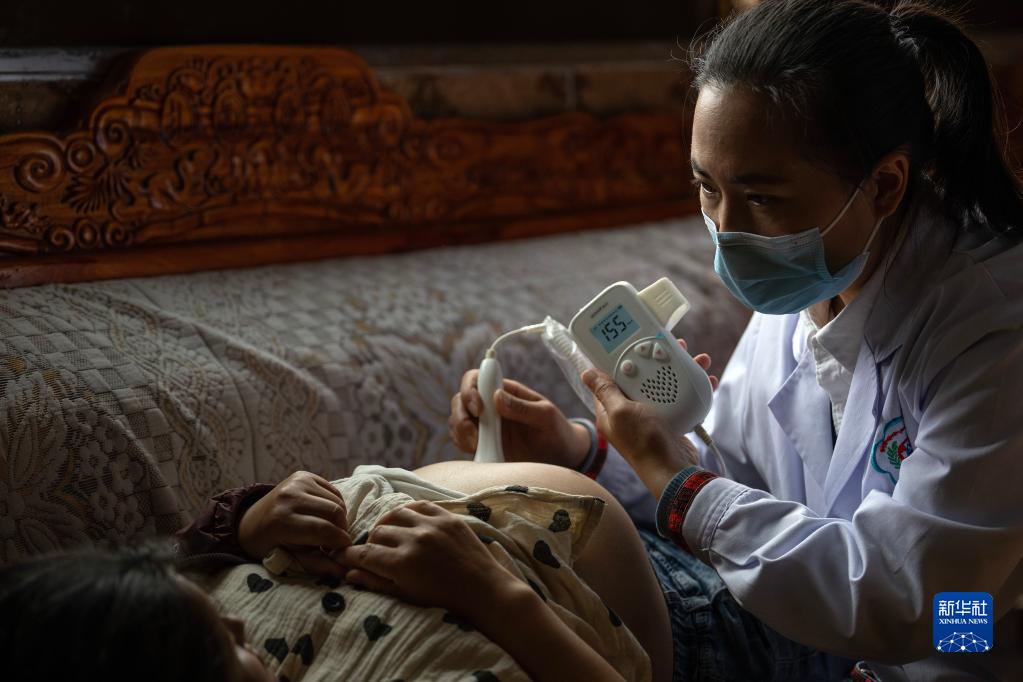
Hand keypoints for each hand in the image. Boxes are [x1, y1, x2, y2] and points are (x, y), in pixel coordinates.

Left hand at [238, 471, 350, 575]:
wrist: (250, 521)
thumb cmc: (269, 544)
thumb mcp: (288, 558)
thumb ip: (316, 564)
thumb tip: (343, 572)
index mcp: (281, 520)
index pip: (323, 529)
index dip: (339, 541)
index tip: (344, 549)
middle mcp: (289, 496)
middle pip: (334, 512)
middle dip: (342, 529)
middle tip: (337, 540)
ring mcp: (296, 482)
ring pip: (336, 500)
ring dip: (340, 518)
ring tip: (330, 529)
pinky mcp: (304, 475)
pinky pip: (333, 491)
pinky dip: (336, 505)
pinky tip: (326, 515)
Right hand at [340, 500, 518, 620]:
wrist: (483, 591)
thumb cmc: (443, 600)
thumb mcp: (406, 595)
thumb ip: (376, 582)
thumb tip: (349, 572)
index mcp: (402, 563)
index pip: (365, 554)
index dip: (349, 555)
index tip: (341, 556)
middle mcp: (415, 539)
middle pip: (377, 532)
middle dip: (369, 543)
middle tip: (369, 551)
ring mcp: (433, 524)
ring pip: (395, 514)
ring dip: (387, 525)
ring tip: (387, 535)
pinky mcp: (448, 516)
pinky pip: (419, 505)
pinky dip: (408, 511)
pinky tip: (405, 521)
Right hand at [449, 371, 590, 467]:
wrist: (561, 457)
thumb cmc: (556, 431)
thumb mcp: (546, 417)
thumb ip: (523, 407)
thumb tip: (496, 396)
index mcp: (505, 391)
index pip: (477, 378)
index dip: (471, 389)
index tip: (480, 409)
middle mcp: (490, 405)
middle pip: (460, 399)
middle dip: (461, 415)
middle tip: (474, 434)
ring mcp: (484, 425)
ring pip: (456, 420)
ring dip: (460, 431)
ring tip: (476, 446)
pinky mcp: (482, 443)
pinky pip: (461, 440)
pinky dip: (462, 445)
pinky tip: (477, 452)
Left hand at [580, 337, 716, 498]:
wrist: (673, 469)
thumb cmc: (644, 442)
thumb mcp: (621, 412)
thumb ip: (606, 391)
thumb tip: (587, 373)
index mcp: (611, 411)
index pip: (611, 378)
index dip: (620, 359)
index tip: (631, 342)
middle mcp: (630, 413)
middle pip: (641, 377)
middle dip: (656, 359)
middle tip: (672, 344)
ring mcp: (651, 417)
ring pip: (663, 385)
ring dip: (680, 370)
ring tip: (694, 357)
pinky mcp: (670, 421)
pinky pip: (680, 398)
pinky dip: (692, 387)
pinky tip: (704, 378)